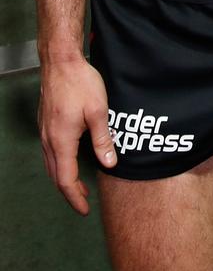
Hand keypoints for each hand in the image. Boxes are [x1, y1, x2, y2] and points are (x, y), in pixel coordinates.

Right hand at [38, 57, 116, 213]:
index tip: (85, 208)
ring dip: (64, 177)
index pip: (65, 179)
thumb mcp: (98, 111)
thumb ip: (103, 139)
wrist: (60, 61)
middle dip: (70, 191)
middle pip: (55, 175)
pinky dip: (60, 163)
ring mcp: (44, 131)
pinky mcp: (46, 123)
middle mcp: (48, 139)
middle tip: (84, 200)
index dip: (76, 197)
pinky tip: (70, 158)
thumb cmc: (80, 83)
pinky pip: (50, 151)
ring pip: (51, 164)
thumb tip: (109, 162)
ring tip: (79, 184)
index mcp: (61, 141)